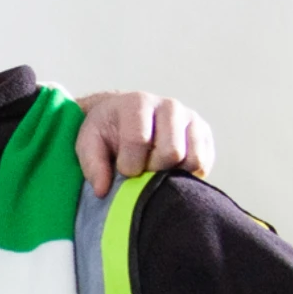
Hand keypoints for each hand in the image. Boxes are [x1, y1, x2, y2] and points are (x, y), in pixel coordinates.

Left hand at [74, 91, 213, 196]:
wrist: (125, 117)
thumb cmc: (106, 131)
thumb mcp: (88, 143)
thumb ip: (92, 164)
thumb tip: (102, 190)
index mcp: (138, 103)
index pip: (139, 140)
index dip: (129, 165)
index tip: (122, 169)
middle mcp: (169, 106)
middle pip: (172, 152)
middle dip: (152, 170)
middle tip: (140, 170)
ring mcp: (191, 119)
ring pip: (193, 159)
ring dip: (172, 173)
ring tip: (154, 169)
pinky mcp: (204, 134)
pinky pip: (204, 163)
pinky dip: (186, 174)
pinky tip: (168, 169)